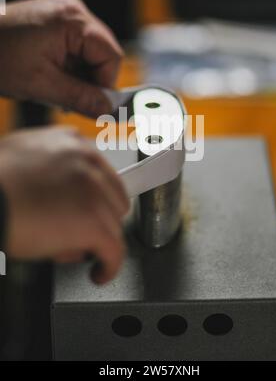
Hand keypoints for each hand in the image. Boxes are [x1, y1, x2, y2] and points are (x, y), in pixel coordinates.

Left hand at [0, 0, 122, 116]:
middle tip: (75, 101)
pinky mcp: (55, 22)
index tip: (95, 105)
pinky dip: (70, 67)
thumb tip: (107, 109)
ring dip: (80, 76)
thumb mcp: (42, 84)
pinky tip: (53, 78)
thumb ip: (80, 97)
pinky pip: (76, 48)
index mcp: (73, 20)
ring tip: (58, 89)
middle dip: (92, 81)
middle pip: (103, 53)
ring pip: (90, 53)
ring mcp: (64, 14)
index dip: (106, 84)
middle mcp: (73, 11)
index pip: (111, 55)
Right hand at [0, 126, 129, 283]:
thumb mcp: (21, 154)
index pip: (102, 173)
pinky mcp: (92, 222)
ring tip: (75, 251)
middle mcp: (86, 163)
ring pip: (114, 225)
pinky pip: (114, 250)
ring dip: (98, 242)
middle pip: (113, 198)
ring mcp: (92, 192)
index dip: (97, 198)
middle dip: (100, 218)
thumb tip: (61, 192)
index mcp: (71, 142)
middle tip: (82, 232)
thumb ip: (50, 165)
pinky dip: (109, 266)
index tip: (94, 209)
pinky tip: (99, 273)